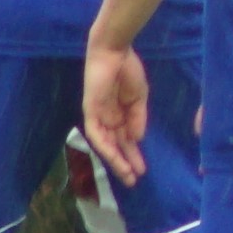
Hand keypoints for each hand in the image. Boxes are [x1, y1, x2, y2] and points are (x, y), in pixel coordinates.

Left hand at [80, 40, 149, 185]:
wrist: (115, 52)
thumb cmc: (128, 70)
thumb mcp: (138, 98)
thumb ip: (137, 119)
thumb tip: (137, 140)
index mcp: (120, 114)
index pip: (125, 140)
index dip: (133, 155)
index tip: (142, 170)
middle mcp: (108, 118)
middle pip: (115, 146)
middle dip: (124, 163)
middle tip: (134, 180)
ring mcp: (98, 116)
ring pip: (105, 144)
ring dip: (115, 160)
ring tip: (127, 174)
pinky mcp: (90, 111)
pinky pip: (95, 133)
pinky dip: (104, 145)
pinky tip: (114, 157)